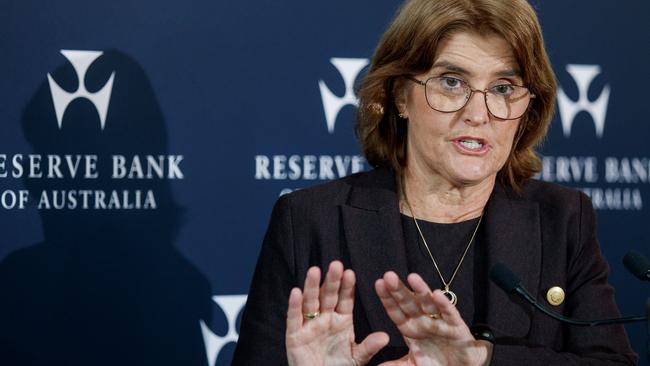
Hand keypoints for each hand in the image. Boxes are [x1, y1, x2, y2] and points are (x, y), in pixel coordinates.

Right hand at [286, 261, 389, 365]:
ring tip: (315, 270)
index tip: (351, 273)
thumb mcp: (357, 358)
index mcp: (341, 320)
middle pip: (328, 296)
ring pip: (311, 302)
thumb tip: (385, 336)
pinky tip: (296, 292)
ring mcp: (309, 325)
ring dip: (312, 286)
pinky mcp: (294, 335)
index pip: (344, 299)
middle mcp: (325, 318)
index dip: (347, 287)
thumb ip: (368, 347)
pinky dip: (294, 306)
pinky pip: (294, 318)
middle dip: (332, 281)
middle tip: (336, 264)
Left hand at [375, 272, 491, 365]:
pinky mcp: (456, 326)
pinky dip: (444, 304)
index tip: (378, 284)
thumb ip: (396, 365)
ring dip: (421, 290)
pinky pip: (449, 313)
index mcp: (410, 328)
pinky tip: (437, 294)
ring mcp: (439, 321)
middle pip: (409, 303)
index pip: (396, 311)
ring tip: (412, 277)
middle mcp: (423, 321)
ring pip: (428, 303)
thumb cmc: (436, 361)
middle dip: (399, 290)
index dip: (387, 298)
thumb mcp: (413, 364)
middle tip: (389, 276)